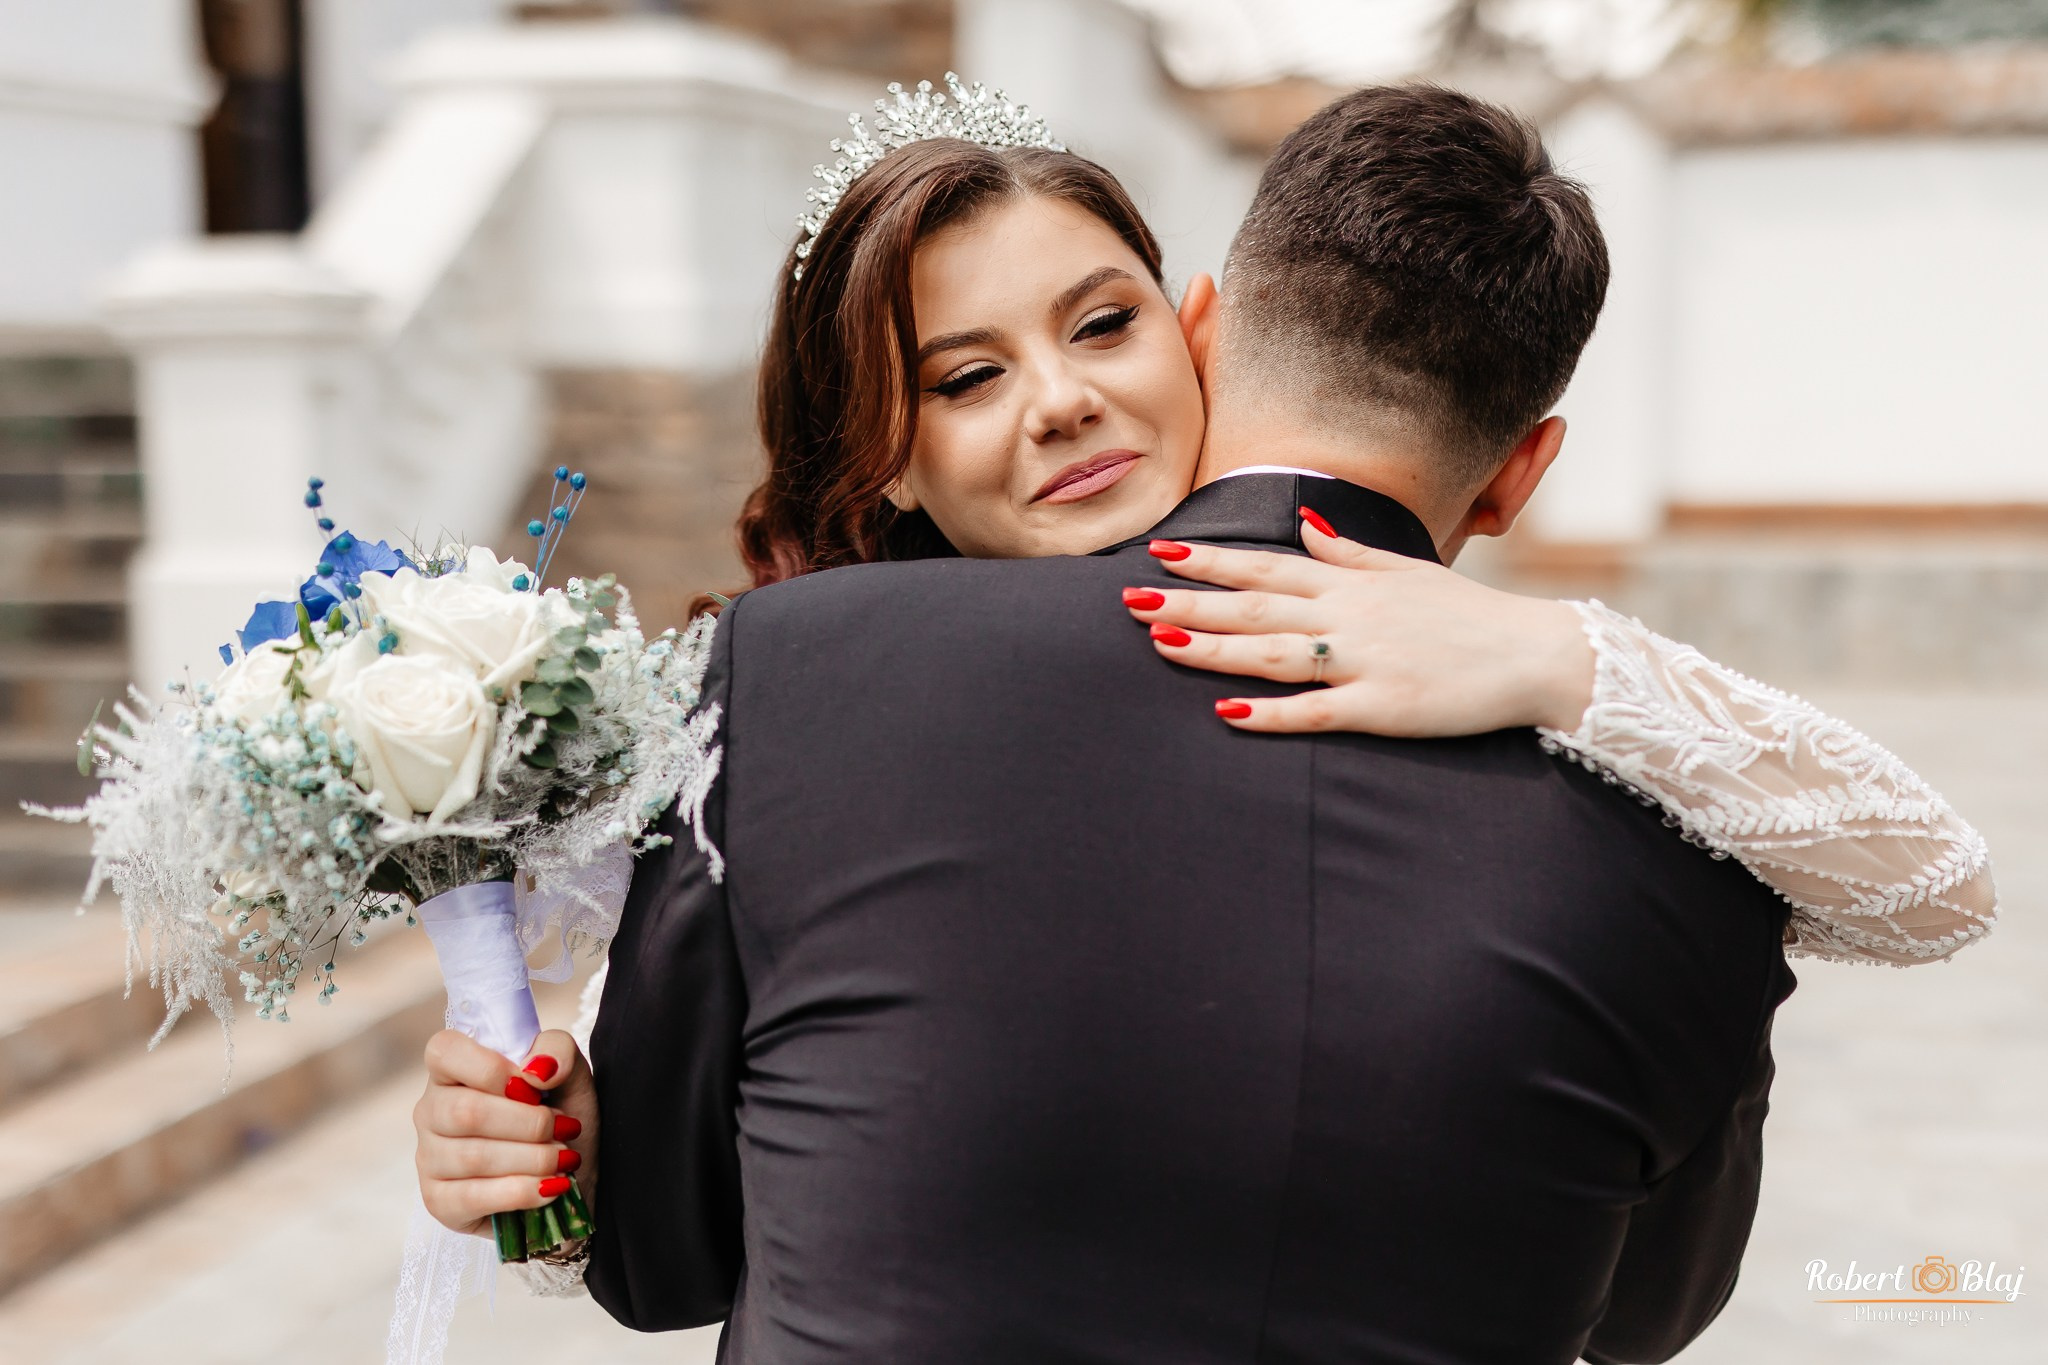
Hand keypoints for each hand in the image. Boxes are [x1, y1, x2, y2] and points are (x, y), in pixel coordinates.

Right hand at [413, 1028, 597, 1238]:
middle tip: (565, 1129)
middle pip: (466, 1112)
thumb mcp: (570, 1073)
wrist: (572, 1176)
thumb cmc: (561, 1115)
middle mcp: (431, 1111)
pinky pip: (473, 1197)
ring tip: (563, 1158)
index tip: (533, 1086)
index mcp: (452, 1069)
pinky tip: (550, 1187)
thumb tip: (536, 1069)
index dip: (492, 1068)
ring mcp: (429, 1158)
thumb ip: (557, 1051)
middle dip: (530, 1123)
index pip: (444, 1051)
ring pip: (474, 1157)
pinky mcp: (439, 1201)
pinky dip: (522, 1191)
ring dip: (534, 1159)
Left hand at [1126, 516, 1594, 736]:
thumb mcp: (1409, 570)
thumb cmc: (1470, 616)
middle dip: (1191, 600)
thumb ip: (1350, 551)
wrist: (1536, 654)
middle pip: (1256, 605)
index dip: (1212, 559)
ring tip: (1159, 642)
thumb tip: (1306, 525)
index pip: (1268, 564)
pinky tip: (1228, 713)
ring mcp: (1365, 661)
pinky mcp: (1384, 706)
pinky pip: (1317, 710)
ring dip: (1214, 648)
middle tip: (1131, 598)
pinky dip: (1272, 712)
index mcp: (1353, 582)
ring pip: (1274, 653)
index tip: (1161, 551)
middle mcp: (1351, 615)